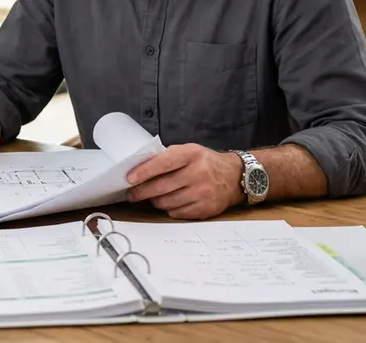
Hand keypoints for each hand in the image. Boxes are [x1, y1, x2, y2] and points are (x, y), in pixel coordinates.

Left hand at [124, 145, 244, 219]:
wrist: (235, 177)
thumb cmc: (205, 162)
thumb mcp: (189, 151)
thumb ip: (168, 158)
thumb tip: (140, 169)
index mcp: (192, 154)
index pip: (163, 163)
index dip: (144, 172)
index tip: (130, 178)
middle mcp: (199, 173)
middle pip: (161, 186)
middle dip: (142, 192)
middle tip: (132, 194)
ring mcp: (203, 193)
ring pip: (167, 202)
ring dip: (155, 201)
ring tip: (153, 197)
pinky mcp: (205, 209)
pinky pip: (177, 213)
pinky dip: (169, 209)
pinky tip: (171, 202)